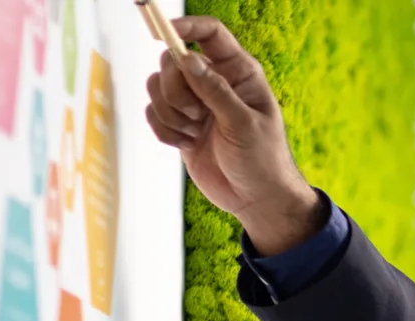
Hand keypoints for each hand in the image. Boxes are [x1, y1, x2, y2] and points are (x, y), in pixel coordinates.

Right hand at [142, 16, 321, 253]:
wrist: (255, 199)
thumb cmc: (262, 160)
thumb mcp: (243, 123)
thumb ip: (215, 90)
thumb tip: (187, 58)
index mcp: (239, 72)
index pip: (209, 32)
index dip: (184, 26)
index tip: (161, 34)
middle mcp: (214, 81)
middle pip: (171, 61)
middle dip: (175, 90)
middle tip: (197, 116)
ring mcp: (195, 102)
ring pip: (157, 86)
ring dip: (170, 113)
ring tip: (196, 134)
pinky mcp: (180, 123)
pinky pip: (152, 112)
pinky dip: (164, 130)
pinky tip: (187, 145)